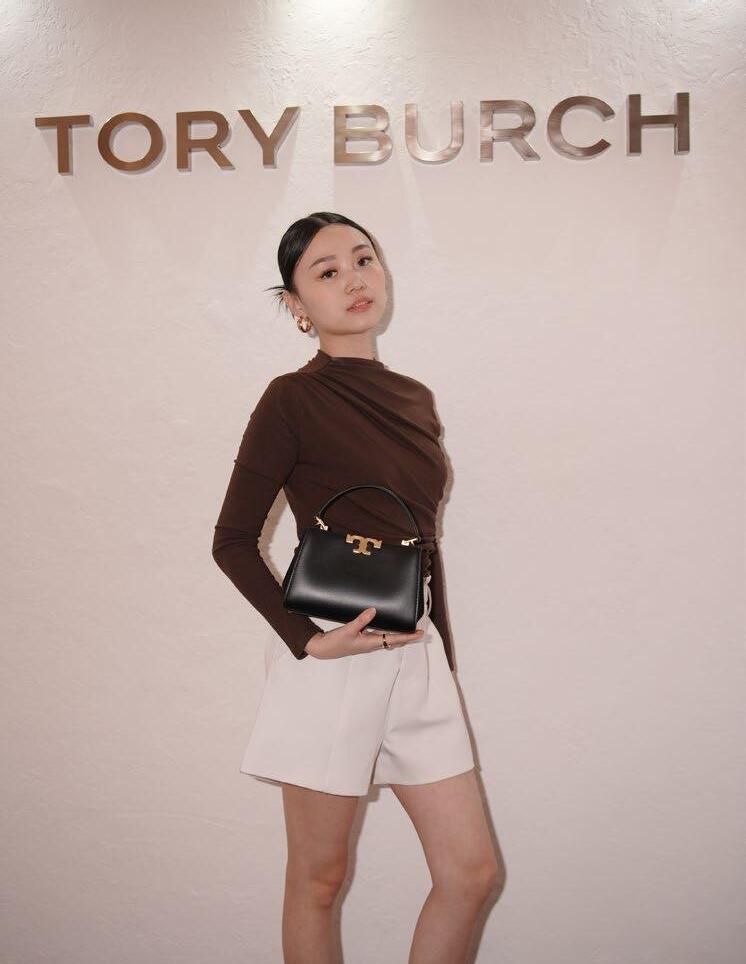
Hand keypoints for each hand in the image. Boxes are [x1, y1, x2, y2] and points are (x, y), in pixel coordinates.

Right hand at [304, 607, 424, 658]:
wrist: (323, 650)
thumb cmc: (335, 643)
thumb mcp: (348, 630)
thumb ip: (361, 620)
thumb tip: (374, 610)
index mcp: (371, 643)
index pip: (394, 639)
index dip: (408, 636)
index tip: (419, 634)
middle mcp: (372, 644)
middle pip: (395, 641)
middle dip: (407, 637)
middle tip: (418, 631)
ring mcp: (368, 643)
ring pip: (388, 639)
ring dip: (399, 635)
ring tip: (408, 629)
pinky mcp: (363, 640)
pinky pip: (380, 636)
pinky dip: (388, 632)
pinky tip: (388, 626)